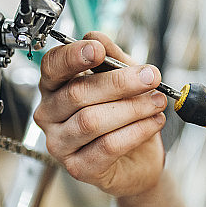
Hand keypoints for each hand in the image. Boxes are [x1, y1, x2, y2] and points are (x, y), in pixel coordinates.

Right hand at [34, 32, 168, 196]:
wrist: (139, 157)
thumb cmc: (124, 113)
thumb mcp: (123, 77)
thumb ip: (111, 58)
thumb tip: (98, 38)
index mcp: (54, 86)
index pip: (53, 66)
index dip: (73, 56)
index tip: (98, 50)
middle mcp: (49, 114)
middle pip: (77, 93)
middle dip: (119, 82)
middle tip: (150, 77)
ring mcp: (60, 143)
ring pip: (92, 120)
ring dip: (132, 108)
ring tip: (157, 102)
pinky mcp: (78, 167)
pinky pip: (108, 145)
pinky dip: (136, 130)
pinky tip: (153, 121)